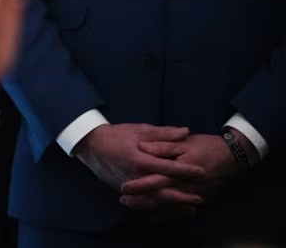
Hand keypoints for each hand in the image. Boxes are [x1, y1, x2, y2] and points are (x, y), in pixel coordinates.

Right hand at [74, 123, 205, 205]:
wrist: (90, 145)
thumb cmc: (116, 135)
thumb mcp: (139, 129)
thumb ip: (163, 133)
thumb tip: (185, 131)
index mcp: (139, 159)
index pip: (168, 167)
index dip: (186, 170)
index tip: (202, 172)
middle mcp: (135, 176)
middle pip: (163, 190)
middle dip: (182, 196)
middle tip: (200, 198)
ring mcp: (129, 185)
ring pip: (155, 199)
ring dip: (173, 204)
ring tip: (189, 207)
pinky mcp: (124, 190)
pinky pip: (145, 201)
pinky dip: (159, 205)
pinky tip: (170, 208)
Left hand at [119, 132, 245, 207]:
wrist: (233, 156)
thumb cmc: (207, 146)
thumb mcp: (184, 142)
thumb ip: (163, 145)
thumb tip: (142, 146)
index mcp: (180, 171)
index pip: (156, 181)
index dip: (139, 185)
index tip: (124, 188)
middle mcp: (187, 187)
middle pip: (161, 198)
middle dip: (142, 201)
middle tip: (124, 201)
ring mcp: (195, 195)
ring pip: (170, 206)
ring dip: (152, 209)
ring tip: (134, 208)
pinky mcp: (201, 199)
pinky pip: (182, 210)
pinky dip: (168, 214)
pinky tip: (156, 215)